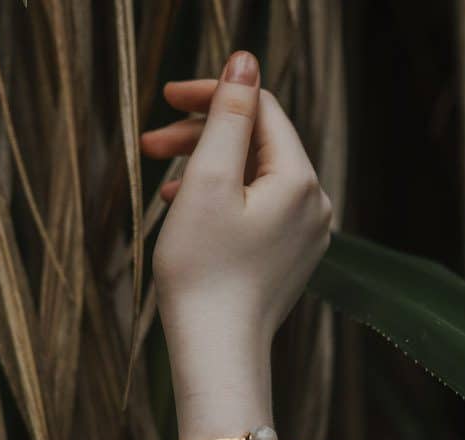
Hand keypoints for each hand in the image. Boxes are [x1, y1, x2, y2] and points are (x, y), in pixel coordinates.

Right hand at [141, 50, 331, 359]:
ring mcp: (305, 235)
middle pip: (256, 146)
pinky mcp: (290, 258)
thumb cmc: (205, 271)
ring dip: (207, 172)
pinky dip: (223, 203)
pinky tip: (188, 213)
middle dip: (202, 139)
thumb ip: (228, 116)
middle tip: (150, 146)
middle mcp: (314, 205)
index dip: (213, 96)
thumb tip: (245, 61)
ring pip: (253, 180)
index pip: (260, 110)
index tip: (166, 98)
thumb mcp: (209, 182)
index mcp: (300, 180)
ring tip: (163, 188)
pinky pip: (257, 212)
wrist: (218, 351)